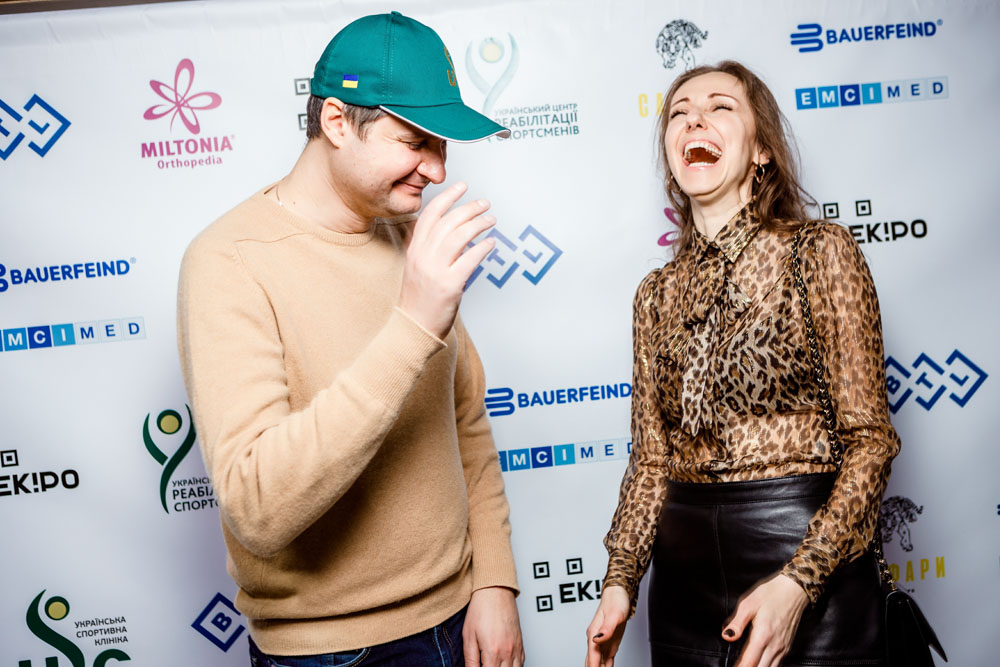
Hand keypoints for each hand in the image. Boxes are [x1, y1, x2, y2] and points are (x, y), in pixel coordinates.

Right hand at [398, 182, 496, 338]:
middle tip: (485, 204)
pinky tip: (491, 243)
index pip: (430, 214)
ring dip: (479, 224)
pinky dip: (483, 248)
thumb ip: (430, 247)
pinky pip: (470, 259)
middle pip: (448, 221)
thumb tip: (453, 229)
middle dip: (469, 208)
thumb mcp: (417, 266)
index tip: (462, 186)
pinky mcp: (449, 285)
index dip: (448, 196)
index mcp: (415, 249)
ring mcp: (435, 270)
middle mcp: (423, 256)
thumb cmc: (419, 299)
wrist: (413, 328)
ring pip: (460, 236)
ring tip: (491, 220)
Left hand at [463, 586, 523, 666]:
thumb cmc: (481, 610)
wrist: (495, 592)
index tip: (478, 666)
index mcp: (493, 652)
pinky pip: (521, 663)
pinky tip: (505, 664)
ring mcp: (516, 648)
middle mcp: (507, 652)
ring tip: (493, 664)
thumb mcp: (468, 636)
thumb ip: (470, 659)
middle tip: (484, 663)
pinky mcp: (520, 643)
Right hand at [584, 585, 628, 666]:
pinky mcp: (609, 643)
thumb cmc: (616, 601)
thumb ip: (606, 628)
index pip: (592, 656)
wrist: (618, 594)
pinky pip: (606, 660)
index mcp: (594, 633)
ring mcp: (602, 642)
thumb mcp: (614, 614)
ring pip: (597, 662)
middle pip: (592, 661)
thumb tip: (597, 639)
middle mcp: (596, 639)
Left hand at [723, 574, 808, 666]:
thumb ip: (736, 622)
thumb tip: (727, 636)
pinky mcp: (787, 647)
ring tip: (746, 666)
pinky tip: (760, 664)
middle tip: (737, 666)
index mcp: (763, 635)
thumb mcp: (748, 604)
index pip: (749, 661)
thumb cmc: (771, 594)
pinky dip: (768, 666)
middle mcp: (775, 645)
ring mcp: (783, 648)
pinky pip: (777, 664)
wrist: (794, 590)